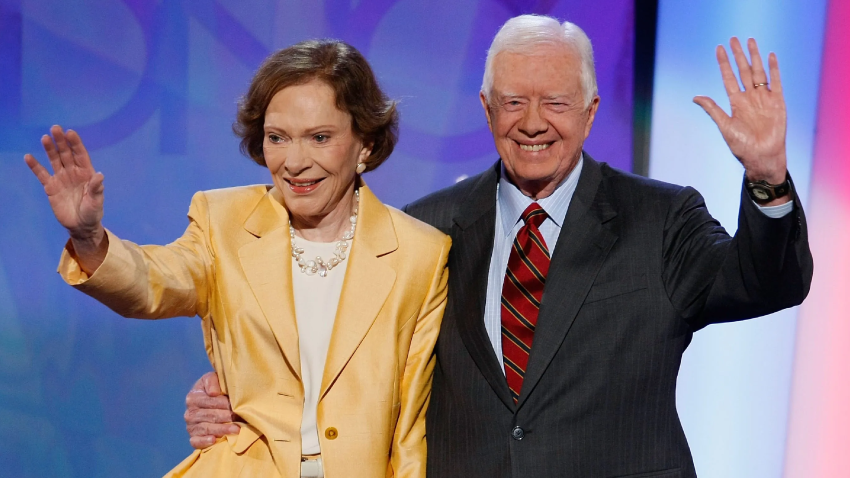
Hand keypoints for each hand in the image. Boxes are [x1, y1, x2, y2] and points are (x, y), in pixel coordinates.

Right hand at [24, 125, 105, 239]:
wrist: (81, 225)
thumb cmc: (92, 212)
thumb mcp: (96, 202)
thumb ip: (96, 188)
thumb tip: (100, 175)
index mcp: (86, 173)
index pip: (81, 155)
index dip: (75, 144)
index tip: (70, 132)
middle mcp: (73, 172)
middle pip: (66, 154)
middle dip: (61, 142)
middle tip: (55, 128)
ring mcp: (61, 178)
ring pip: (54, 160)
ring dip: (50, 149)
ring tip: (45, 138)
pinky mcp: (51, 187)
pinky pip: (42, 174)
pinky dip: (35, 166)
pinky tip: (29, 157)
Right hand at [185, 371, 239, 448]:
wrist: (212, 404)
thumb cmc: (216, 389)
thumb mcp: (213, 379)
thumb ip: (213, 381)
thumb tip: (214, 393)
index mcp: (193, 397)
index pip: (210, 401)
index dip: (224, 403)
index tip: (236, 406)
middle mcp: (190, 412)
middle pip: (210, 415)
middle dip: (227, 417)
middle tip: (240, 418)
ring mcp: (190, 426)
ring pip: (206, 428)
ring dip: (222, 429)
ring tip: (236, 429)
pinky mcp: (193, 438)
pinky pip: (196, 442)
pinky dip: (204, 441)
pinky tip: (214, 440)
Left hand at [693, 37, 786, 184]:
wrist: (762, 157)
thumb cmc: (742, 146)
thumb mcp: (725, 126)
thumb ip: (713, 109)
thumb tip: (695, 96)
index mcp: (736, 103)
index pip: (729, 78)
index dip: (724, 63)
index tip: (719, 49)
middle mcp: (749, 98)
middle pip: (743, 71)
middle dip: (738, 55)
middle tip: (734, 39)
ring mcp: (764, 99)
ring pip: (758, 72)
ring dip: (755, 57)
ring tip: (750, 41)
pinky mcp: (778, 102)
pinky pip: (776, 82)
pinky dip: (774, 69)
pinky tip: (771, 56)